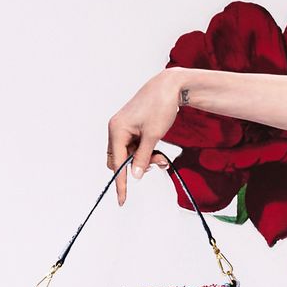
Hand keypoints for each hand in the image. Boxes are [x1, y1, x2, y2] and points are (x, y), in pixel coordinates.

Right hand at [106, 69, 186, 204]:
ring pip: (128, 155)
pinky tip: (158, 151)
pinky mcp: (132, 127)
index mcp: (117, 130)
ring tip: (162, 157)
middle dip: (136, 167)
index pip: (116, 163)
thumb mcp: (153, 136)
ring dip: (144, 159)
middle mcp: (116, 129)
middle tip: (158, 163)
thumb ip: (142, 157)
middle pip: (119, 160)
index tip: (122, 199)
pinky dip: (145, 152)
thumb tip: (134, 176)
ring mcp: (123, 128)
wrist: (169, 86)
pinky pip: (134, 147)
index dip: (121, 182)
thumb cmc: (160, 107)